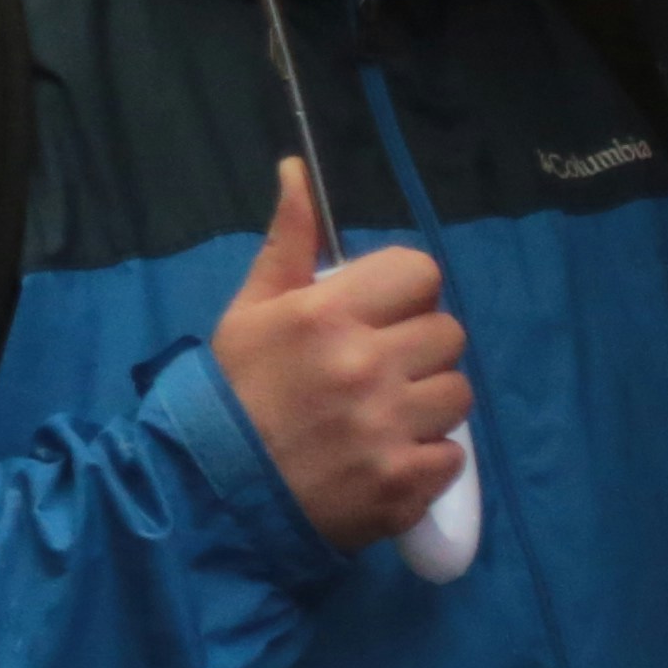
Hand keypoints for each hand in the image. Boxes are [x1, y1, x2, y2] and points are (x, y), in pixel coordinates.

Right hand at [205, 160, 468, 552]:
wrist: (210, 496)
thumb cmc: (231, 394)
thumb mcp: (248, 311)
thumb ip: (287, 242)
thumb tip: (298, 170)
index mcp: (327, 314)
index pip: (421, 274)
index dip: (404, 294)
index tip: (376, 318)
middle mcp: (365, 364)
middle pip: (448, 333)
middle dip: (417, 350)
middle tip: (373, 375)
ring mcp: (388, 426)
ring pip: (458, 394)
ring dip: (426, 406)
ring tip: (379, 421)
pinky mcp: (403, 481)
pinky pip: (453, 456)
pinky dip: (425, 462)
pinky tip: (382, 461)